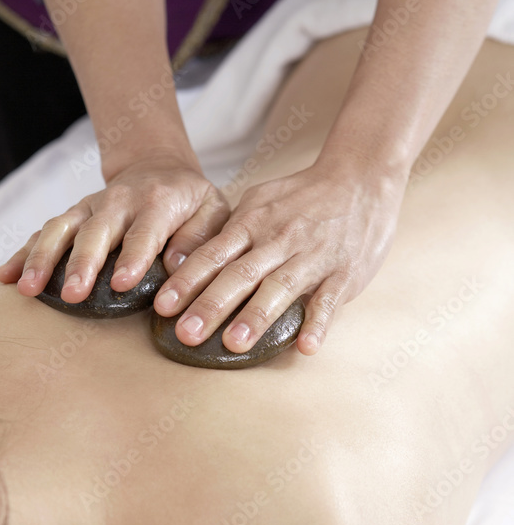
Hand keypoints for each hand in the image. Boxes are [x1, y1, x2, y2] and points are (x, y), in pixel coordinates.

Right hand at [0, 152, 229, 299]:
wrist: (159, 168)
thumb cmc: (192, 201)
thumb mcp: (214, 210)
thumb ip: (200, 237)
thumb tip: (176, 265)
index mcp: (158, 202)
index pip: (144, 232)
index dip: (132, 257)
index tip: (121, 284)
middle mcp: (117, 202)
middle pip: (95, 232)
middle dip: (81, 264)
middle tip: (72, 295)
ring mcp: (89, 208)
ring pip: (60, 229)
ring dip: (42, 258)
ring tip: (27, 289)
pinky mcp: (72, 216)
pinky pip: (43, 233)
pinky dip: (23, 253)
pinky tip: (5, 276)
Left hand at [152, 158, 406, 354]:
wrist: (362, 177)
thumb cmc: (303, 197)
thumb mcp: (260, 202)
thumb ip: (230, 232)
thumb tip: (190, 260)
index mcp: (253, 223)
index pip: (213, 254)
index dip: (187, 281)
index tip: (163, 307)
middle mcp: (278, 240)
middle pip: (239, 274)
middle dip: (211, 305)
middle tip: (186, 334)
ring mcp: (312, 256)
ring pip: (280, 287)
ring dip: (257, 315)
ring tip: (235, 344)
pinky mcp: (344, 272)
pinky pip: (330, 299)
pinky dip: (318, 322)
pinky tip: (306, 347)